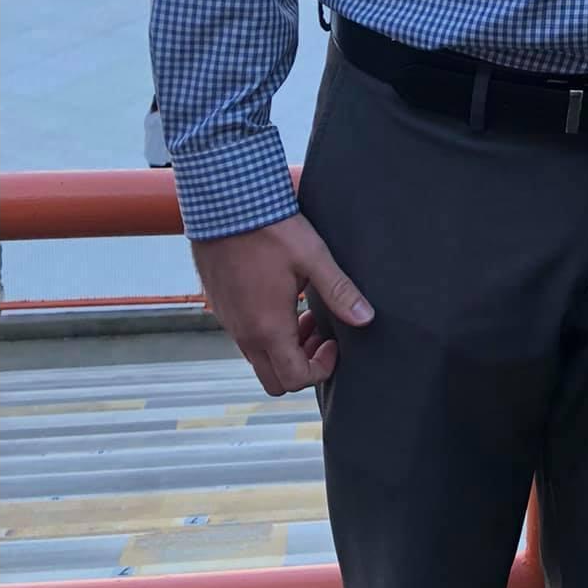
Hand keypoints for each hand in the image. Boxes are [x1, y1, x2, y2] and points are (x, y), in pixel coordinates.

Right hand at [191, 212, 374, 396]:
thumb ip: (339, 291)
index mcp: (267, 328)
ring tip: (304, 315)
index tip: (334, 342)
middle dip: (302, 366)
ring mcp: (229, 322)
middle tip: (320, 334)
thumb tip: (366, 318)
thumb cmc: (269, 229)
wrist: (225, 207)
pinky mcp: (221, 308)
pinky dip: (267, 333)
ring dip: (285, 349)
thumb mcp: (313, 258)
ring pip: (258, 359)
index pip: (294, 379)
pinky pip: (245, 338)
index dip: (321, 369)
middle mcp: (244, 334)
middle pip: (274, 380)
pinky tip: (283, 301)